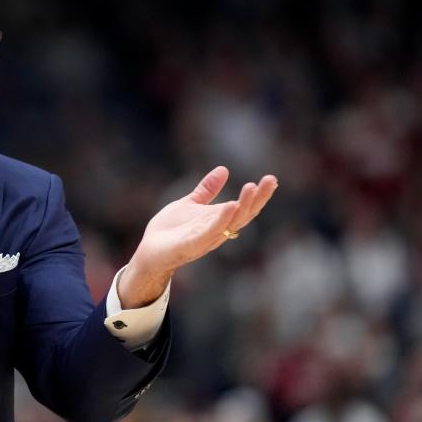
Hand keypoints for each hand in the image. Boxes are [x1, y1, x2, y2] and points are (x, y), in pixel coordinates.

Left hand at [117, 166, 277, 307]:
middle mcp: (218, 231)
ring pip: (230, 224)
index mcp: (219, 220)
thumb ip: (207, 190)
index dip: (259, 195)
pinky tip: (230, 206)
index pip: (244, 207)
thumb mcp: (190, 204)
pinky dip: (221, 221)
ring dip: (242, 206)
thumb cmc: (170, 230)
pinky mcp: (191, 245)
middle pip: (243, 215)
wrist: (149, 251)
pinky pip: (209, 233)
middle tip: (270, 181)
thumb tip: (224, 169)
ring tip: (251, 188)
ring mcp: (206, 239)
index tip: (272, 179)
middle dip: (258, 199)